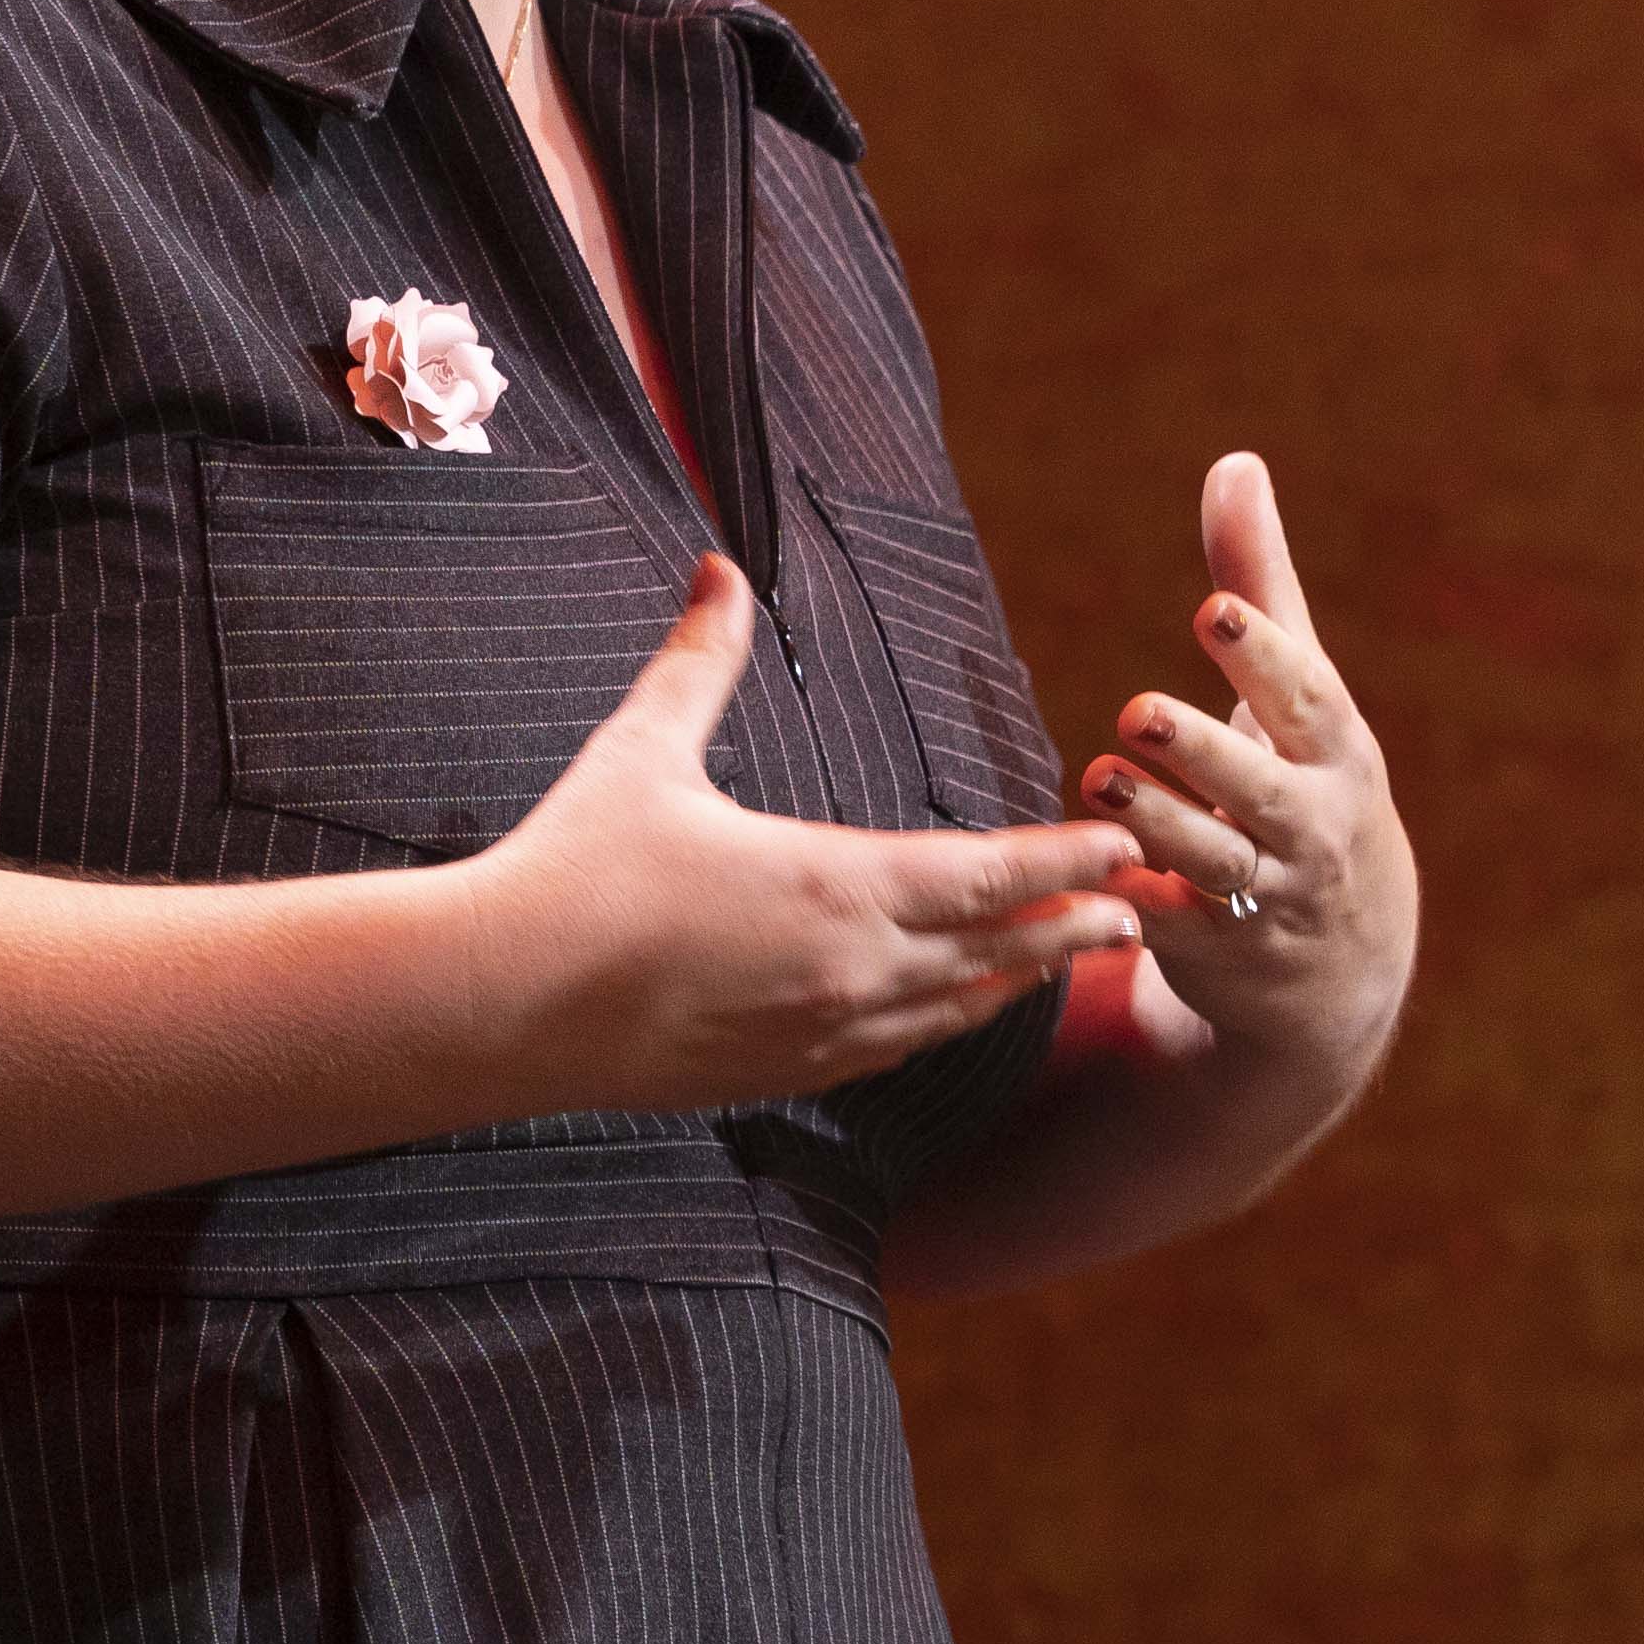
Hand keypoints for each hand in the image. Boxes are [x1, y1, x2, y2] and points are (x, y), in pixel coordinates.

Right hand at [483, 559, 1144, 1109]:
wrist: (500, 1005)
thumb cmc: (571, 869)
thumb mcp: (643, 753)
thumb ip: (698, 661)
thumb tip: (717, 569)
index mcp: (833, 886)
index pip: (987, 875)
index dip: (1063, 860)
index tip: (1125, 844)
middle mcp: (850, 971)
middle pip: (998, 951)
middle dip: (1073, 925)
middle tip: (1143, 909)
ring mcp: (821, 1034)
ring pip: (956, 1009)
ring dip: (1020, 978)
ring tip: (1074, 957)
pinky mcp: (783, 1075)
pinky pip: (897, 1049)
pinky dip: (949, 1019)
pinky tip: (960, 1006)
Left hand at [1073, 451, 1417, 1091]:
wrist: (1349, 962)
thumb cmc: (1310, 783)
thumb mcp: (1300, 694)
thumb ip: (1260, 583)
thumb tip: (1235, 463)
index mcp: (1335, 751)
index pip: (1305, 697)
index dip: (1262, 655)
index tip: (1215, 609)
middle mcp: (1311, 824)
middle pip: (1260, 789)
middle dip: (1202, 752)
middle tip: (1134, 710)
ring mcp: (1268, 895)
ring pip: (1213, 863)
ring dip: (1157, 824)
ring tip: (1099, 780)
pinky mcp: (1217, 953)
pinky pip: (1173, 933)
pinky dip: (1135, 909)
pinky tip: (1089, 878)